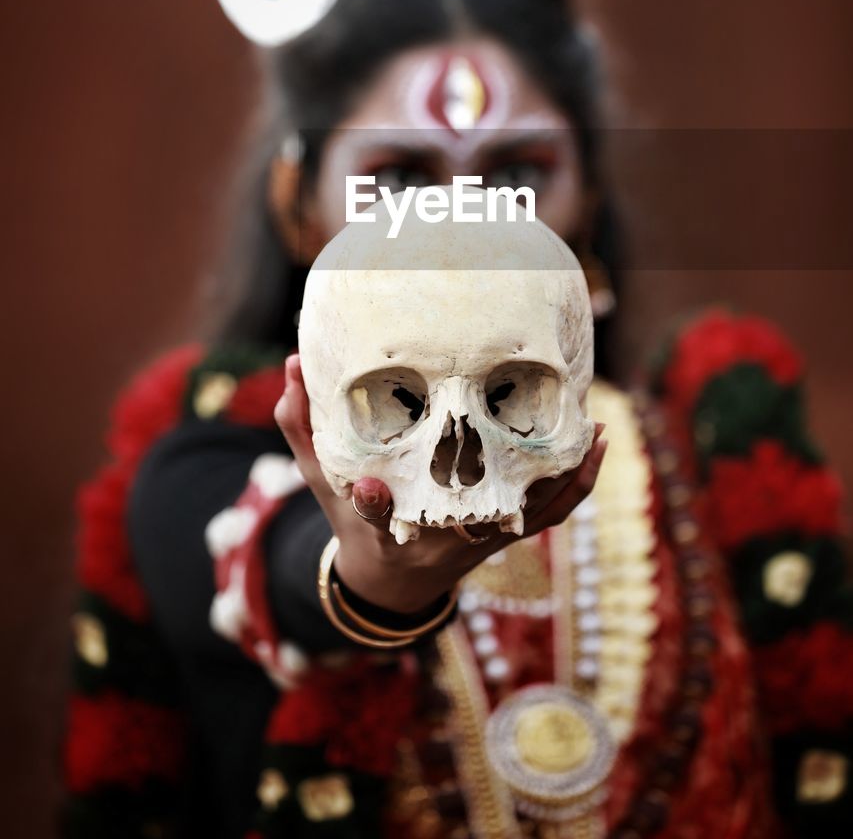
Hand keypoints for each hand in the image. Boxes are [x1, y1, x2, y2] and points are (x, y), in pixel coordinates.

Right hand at [275, 354, 606, 616]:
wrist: (394, 580)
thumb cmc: (354, 518)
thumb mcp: (323, 479)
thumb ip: (304, 425)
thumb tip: (293, 362)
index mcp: (381, 529)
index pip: (372, 518)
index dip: (371, 505)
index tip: (368, 486)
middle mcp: (435, 538)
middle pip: (470, 516)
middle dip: (499, 477)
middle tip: (525, 415)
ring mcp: (477, 539)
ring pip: (527, 514)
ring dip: (562, 474)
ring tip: (591, 423)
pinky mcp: (505, 534)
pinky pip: (551, 513)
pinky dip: (578, 482)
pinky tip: (597, 442)